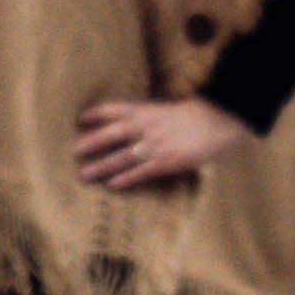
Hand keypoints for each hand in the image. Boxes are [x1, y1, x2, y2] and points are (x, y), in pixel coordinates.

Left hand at [70, 95, 254, 192]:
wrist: (220, 120)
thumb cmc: (195, 116)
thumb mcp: (168, 110)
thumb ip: (148, 116)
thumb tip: (127, 123)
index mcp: (150, 110)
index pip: (118, 109)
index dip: (99, 113)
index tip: (82, 118)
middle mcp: (149, 126)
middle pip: (115, 133)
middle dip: (93, 142)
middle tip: (74, 151)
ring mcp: (157, 145)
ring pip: (123, 156)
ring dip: (102, 166)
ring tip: (84, 174)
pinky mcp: (167, 161)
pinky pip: (142, 172)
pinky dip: (125, 178)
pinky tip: (112, 185)